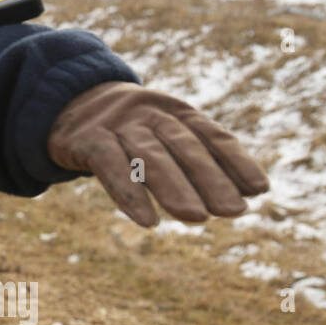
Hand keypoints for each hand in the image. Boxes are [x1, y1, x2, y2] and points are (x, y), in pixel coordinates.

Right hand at [47, 81, 268, 226]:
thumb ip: (201, 158)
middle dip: (210, 178)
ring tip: (196, 218)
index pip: (211, 134)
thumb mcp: (163, 135)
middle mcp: (148, 113)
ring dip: (174, 187)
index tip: (258, 190)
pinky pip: (109, 165)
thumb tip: (251, 192)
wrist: (66, 103)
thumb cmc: (128, 130)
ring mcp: (116, 124)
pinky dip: (130, 193)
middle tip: (233, 211)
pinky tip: (147, 221)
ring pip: (149, 155)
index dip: (235, 160)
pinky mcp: (86, 139)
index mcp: (174, 111)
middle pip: (183, 145)